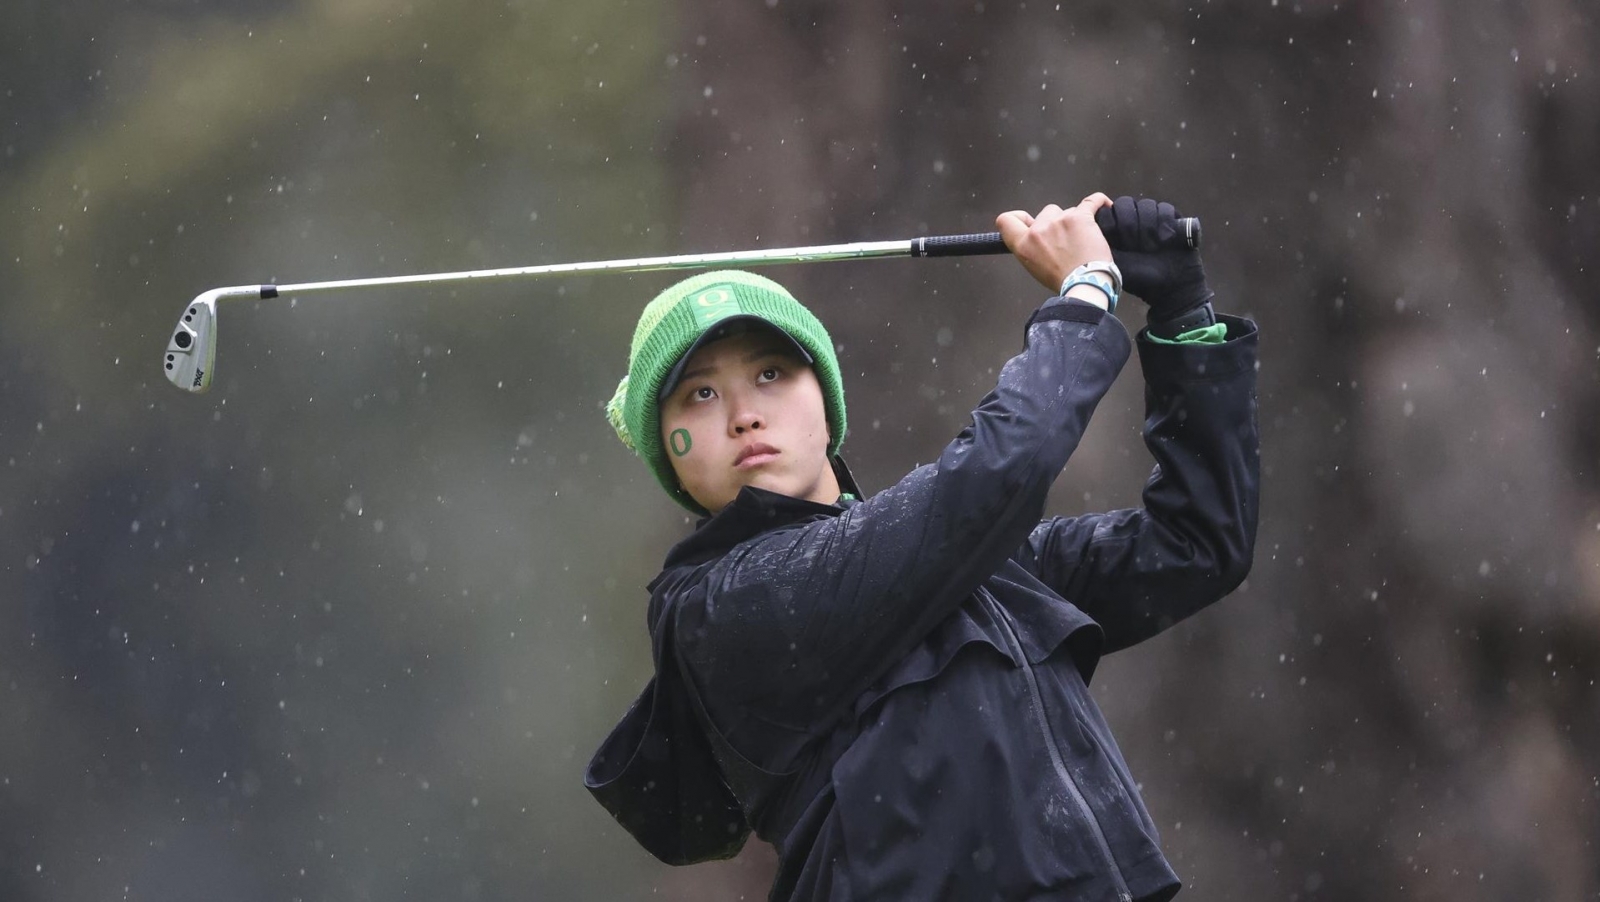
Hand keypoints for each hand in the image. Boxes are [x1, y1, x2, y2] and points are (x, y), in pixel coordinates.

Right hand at [996, 194, 1114, 293]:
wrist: (1085, 285)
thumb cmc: (1062, 281)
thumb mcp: (1035, 267)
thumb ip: (1031, 247)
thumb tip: (1037, 235)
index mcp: (1023, 244)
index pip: (1006, 220)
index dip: (1017, 218)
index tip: (1028, 221)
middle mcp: (1038, 229)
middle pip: (1046, 213)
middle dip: (1056, 223)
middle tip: (1067, 241)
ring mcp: (1059, 220)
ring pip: (1068, 210)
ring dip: (1075, 221)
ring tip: (1085, 239)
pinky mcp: (1080, 217)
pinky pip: (1092, 201)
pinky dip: (1099, 202)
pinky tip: (1104, 206)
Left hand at [1093, 196, 1211, 320]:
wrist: (1169, 284)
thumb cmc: (1138, 276)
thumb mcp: (1111, 259)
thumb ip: (1098, 239)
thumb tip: (1091, 219)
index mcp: (1115, 230)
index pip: (1108, 210)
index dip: (1112, 222)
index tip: (1115, 240)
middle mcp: (1132, 222)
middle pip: (1125, 204)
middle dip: (1129, 225)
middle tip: (1133, 245)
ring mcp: (1152, 219)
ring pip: (1145, 205)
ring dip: (1148, 226)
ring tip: (1152, 246)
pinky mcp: (1171, 219)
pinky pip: (1165, 209)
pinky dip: (1164, 222)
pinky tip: (1165, 239)